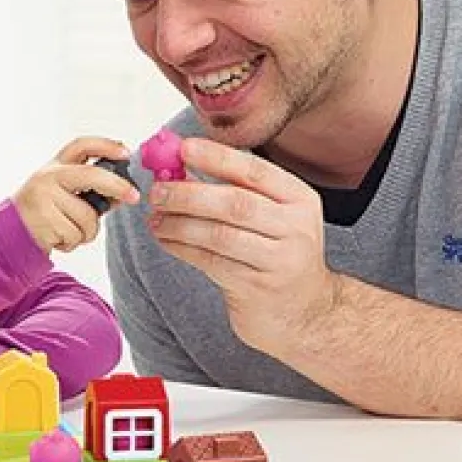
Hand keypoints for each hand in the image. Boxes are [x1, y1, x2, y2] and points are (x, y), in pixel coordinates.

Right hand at [13, 136, 139, 252]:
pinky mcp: (43, 219)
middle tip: (133, 197)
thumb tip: (122, 194)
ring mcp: (45, 197)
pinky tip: (59, 238)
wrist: (10, 232)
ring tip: (71, 231)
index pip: (82, 146)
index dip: (106, 146)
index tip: (126, 152)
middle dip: (117, 186)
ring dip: (87, 231)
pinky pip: (75, 234)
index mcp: (56, 166)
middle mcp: (49, 176)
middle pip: (92, 175)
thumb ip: (90, 190)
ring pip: (87, 216)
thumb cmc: (43, 211)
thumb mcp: (63, 194)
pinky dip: (73, 242)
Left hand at [146, 137, 339, 358]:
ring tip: (156, 219)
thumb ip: (235, 190)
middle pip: (235, 203)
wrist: (305, 312)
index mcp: (299, 200)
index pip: (255, 171)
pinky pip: (211, 262)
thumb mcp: (271, 217)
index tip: (184, 148)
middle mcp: (296, 228)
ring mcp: (280, 261)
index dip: (217, 158)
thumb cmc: (278, 254)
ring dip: (180, 224)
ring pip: (219, 235)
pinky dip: (182, 248)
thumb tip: (180, 167)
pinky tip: (166, 240)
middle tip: (158, 191)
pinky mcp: (258, 289)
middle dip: (189, 194)